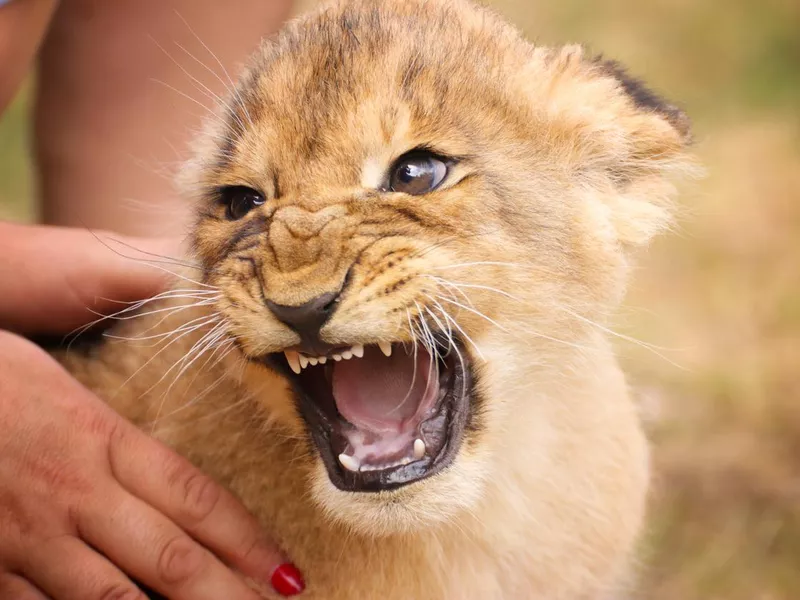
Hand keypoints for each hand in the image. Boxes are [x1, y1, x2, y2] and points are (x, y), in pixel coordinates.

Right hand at [0, 223, 304, 597]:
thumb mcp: (56, 376)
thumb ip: (114, 416)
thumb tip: (163, 410)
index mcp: (98, 435)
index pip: (194, 496)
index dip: (246, 539)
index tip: (286, 567)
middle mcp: (73, 489)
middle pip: (169, 555)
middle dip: (230, 593)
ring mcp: (26, 534)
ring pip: (112, 598)